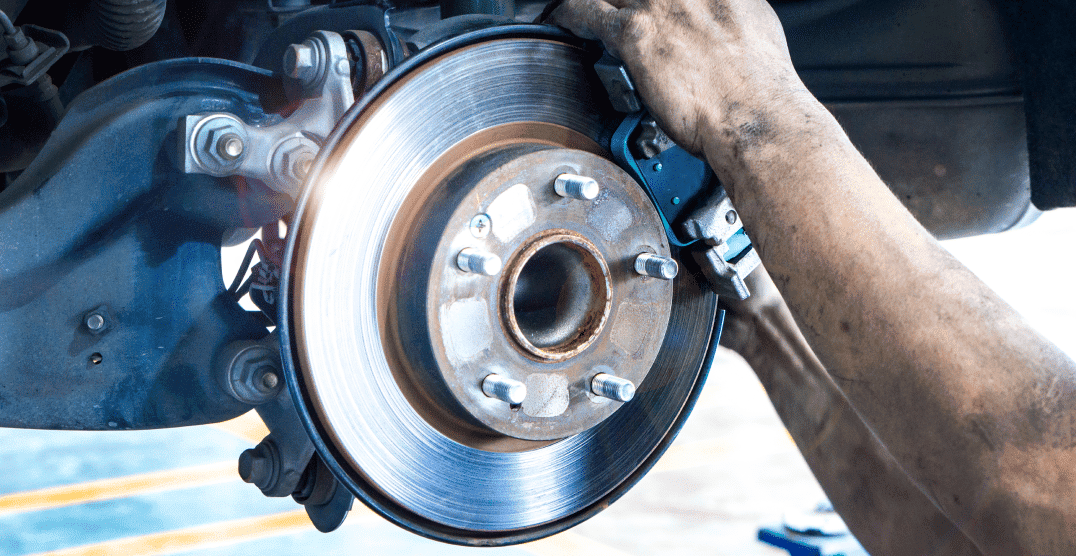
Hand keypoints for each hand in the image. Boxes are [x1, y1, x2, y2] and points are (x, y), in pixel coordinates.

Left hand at [547, 0, 804, 158]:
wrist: (752, 115)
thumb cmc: (760, 87)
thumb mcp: (755, 28)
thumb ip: (727, 15)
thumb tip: (720, 18)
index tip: (645, 4)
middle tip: (615, 8)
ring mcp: (658, 5)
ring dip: (589, 0)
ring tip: (573, 7)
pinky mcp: (635, 33)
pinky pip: (587, 11)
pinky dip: (569, 12)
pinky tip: (561, 17)